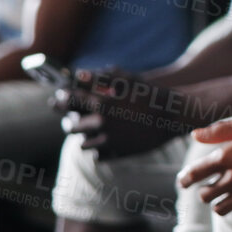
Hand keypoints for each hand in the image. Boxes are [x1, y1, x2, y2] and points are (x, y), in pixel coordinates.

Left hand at [57, 68, 201, 158]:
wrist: (172, 115)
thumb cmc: (150, 93)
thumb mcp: (126, 79)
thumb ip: (100, 77)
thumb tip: (77, 75)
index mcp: (101, 102)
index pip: (68, 101)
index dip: (60, 100)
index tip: (59, 100)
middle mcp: (101, 123)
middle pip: (70, 126)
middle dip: (69, 121)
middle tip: (72, 118)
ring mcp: (109, 140)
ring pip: (82, 143)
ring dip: (84, 137)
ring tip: (90, 131)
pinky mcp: (118, 153)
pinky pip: (97, 155)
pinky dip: (98, 149)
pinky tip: (105, 141)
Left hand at [176, 110, 231, 222]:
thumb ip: (222, 129)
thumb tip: (195, 136)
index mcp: (228, 154)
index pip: (194, 173)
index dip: (186, 179)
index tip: (185, 182)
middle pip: (206, 195)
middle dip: (207, 190)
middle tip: (217, 185)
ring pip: (222, 209)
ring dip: (223, 203)